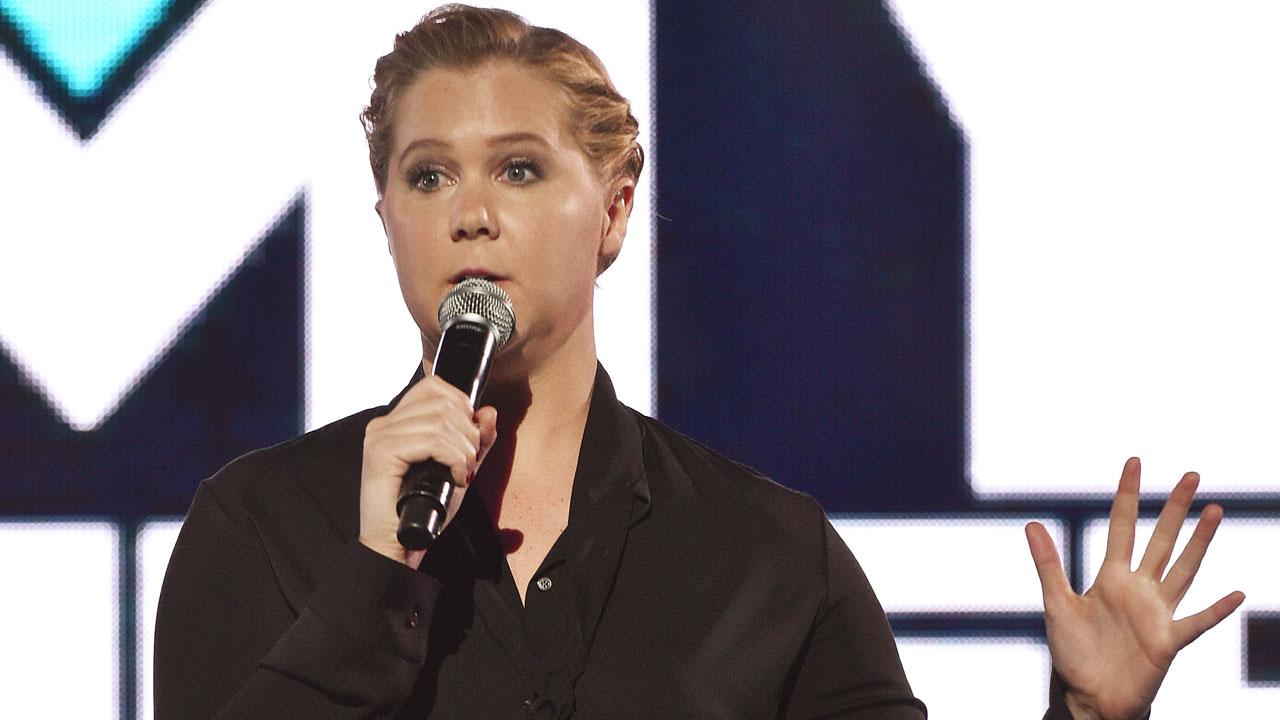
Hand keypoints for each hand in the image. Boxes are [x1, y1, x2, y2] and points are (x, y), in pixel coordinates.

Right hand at [359, 375, 497, 568]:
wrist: (401, 544)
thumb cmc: (425, 509)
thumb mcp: (459, 467)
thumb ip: (476, 441)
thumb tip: (489, 412)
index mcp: (397, 421)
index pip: (433, 386)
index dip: (461, 404)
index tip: (470, 435)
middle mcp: (384, 423)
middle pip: (441, 402)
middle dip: (468, 431)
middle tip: (470, 461)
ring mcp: (380, 436)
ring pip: (439, 421)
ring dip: (464, 448)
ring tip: (464, 472)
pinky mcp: (382, 453)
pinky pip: (431, 440)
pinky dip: (453, 458)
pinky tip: (456, 477)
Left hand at [1025, 457, 1244, 719]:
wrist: (1089, 697)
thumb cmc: (1075, 652)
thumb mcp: (1057, 603)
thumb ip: (1048, 564)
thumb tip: (1031, 523)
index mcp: (1111, 577)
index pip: (1121, 526)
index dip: (1127, 495)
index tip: (1135, 462)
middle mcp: (1138, 589)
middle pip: (1160, 540)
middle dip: (1174, 508)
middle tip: (1191, 475)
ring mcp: (1156, 613)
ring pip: (1183, 569)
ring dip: (1199, 542)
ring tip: (1214, 510)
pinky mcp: (1167, 641)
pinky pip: (1196, 622)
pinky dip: (1216, 610)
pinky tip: (1237, 593)